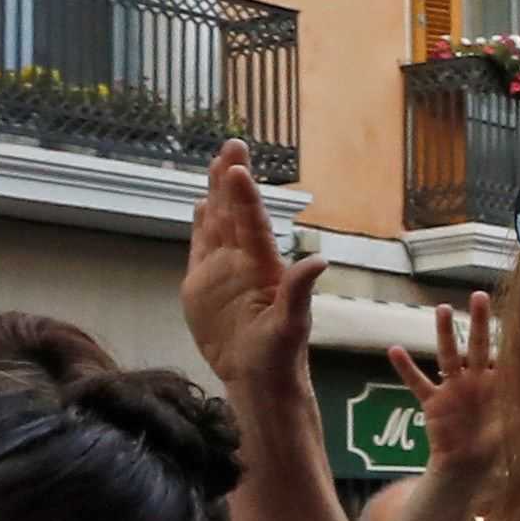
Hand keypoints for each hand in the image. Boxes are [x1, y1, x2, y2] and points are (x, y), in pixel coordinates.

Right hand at [181, 141, 316, 417]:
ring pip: (218, 223)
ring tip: (218, 162)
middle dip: (232, 179)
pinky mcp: (202, 285)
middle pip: (236, 212)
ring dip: (217, 193)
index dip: (244, 197)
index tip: (238, 167)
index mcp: (265, 267)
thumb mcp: (291, 325)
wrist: (257, 376)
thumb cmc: (279, 354)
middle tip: (234, 144)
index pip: (253, 224)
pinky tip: (201, 203)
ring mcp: (222, 271)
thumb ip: (299, 292)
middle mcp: (244, 262)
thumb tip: (319, 261)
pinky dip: (200, 225)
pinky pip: (201, 247)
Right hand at [386, 294, 499, 460]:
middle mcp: (475, 379)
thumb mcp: (519, 424)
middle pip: (478, 344)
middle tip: (479, 295)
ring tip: (442, 309)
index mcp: (497, 383)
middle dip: (478, 321)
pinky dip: (406, 367)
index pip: (504, 353)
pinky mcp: (433, 401)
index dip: (508, 336)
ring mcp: (452, 387)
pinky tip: (394, 350)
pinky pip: (417, 382)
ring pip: (448, 355)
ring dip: (445, 333)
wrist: (469, 465)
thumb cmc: (496, 443)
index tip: (514, 312)